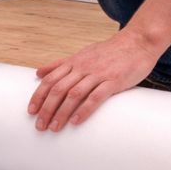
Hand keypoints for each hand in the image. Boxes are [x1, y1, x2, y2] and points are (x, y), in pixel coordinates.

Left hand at [27, 30, 161, 131]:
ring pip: (74, 94)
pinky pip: (96, 96)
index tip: (31, 112)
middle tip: (40, 126)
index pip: (50, 80)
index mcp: (74, 62)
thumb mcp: (82, 54)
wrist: (139, 41)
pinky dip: (84, 109)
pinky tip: (76, 121)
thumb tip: (38, 73)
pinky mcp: (114, 80)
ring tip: (54, 127)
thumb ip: (60, 65)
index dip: (38, 96)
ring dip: (62, 112)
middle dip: (46, 109)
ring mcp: (99, 74)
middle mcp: (83, 67)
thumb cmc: (109, 51)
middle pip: (58, 89)